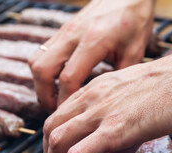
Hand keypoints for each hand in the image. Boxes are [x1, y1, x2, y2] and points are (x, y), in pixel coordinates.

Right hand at [29, 0, 154, 111]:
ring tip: (54, 97)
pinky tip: (56, 80)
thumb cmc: (133, 18)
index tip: (69, 114)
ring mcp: (63, 31)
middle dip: (44, 95)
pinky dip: (43, 71)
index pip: (68, 78)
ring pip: (36, 61)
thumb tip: (108, 99)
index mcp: (93, 42)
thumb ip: (120, 76)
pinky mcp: (61, 30)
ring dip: (40, 83)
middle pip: (42, 70)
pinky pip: (41, 53)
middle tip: (55, 110)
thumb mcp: (135, 51)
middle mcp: (72, 36)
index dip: (65, 101)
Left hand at [43, 50, 171, 152]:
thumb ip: (115, 130)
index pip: (60, 115)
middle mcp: (90, 99)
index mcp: (93, 91)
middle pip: (51, 128)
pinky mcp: (113, 129)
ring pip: (58, 141)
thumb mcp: (131, 102)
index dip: (53, 139)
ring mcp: (100, 113)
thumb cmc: (167, 87)